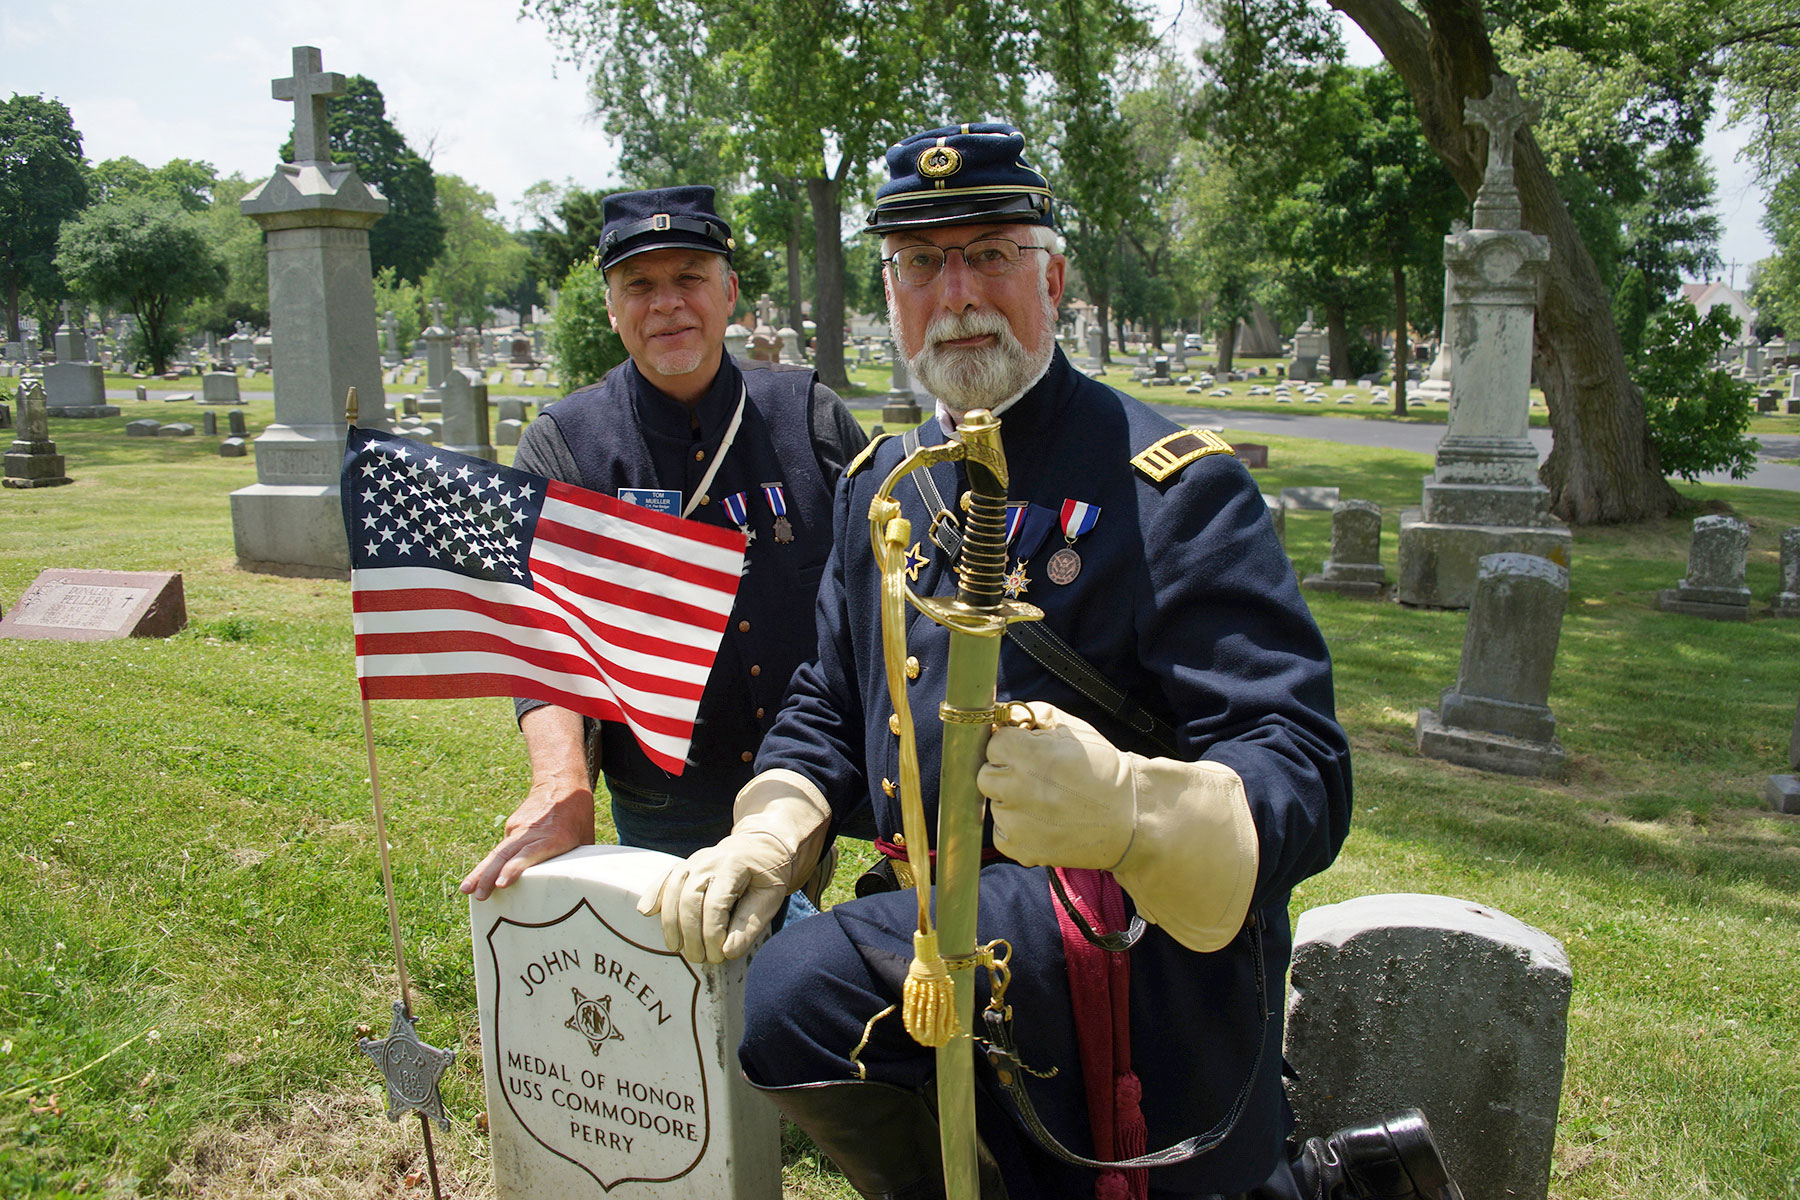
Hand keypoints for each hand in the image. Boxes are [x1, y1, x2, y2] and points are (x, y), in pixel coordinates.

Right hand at [460, 781, 594, 900]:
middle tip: (478, 896)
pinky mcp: (512, 827)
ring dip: (481, 872)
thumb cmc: (578, 817)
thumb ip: (578, 863)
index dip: (515, 869)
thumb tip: (579, 890)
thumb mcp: (585, 839)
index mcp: (555, 837)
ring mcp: (519, 828)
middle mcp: (533, 832)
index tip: (501, 883)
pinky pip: (501, 848)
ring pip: (498, 852)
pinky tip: (478, 880)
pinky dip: (489, 864)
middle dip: (489, 877)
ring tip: (466, 889)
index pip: (530, 853)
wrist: (562, 784)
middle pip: (506, 854)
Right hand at [637, 770, 829, 963]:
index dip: (712, 933)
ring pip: (672, 889)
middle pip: (689, 898)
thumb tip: (728, 951)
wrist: (762, 845)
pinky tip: (646, 912)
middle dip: (690, 933)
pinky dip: (653, 894)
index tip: (718, 955)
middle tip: (698, 958)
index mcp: (733, 866)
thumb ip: (750, 925)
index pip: (715, 903)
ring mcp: (693, 861)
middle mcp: (709, 860)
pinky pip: (664, 878)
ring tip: (676, 947)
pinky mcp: (684, 866)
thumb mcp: (770, 898)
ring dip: (670, 921)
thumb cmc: (768, 874)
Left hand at [981, 701, 1260, 952]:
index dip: (1013, 746)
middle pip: (986, 774)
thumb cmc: (1102, 768)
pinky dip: (1016, 829)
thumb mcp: (1072, 729)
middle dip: (1007, 773)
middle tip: (1036, 779)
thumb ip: (1034, 715)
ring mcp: (1014, 820)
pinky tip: (1043, 822)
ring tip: (1046, 802)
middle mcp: (1014, 786)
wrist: (1130, 817)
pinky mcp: (1020, 848)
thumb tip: (1002, 713)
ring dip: (1011, 802)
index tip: (1031, 753)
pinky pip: (1000, 833)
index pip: (994, 743)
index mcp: (1024, 753)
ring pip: (993, 805)